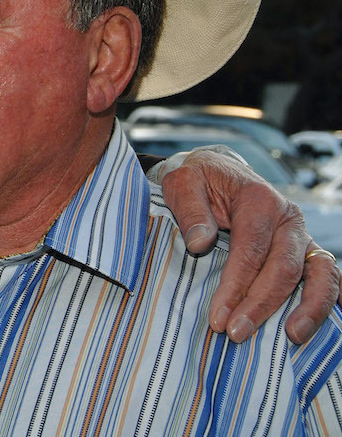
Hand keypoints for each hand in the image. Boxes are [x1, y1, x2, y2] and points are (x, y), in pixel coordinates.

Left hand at [157, 146, 340, 343]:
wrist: (218, 172)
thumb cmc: (198, 181)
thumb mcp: (182, 183)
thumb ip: (190, 210)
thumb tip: (199, 243)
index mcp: (259, 200)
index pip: (251, 251)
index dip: (236, 287)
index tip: (218, 317)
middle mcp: (288, 218)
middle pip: (284, 268)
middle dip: (261, 305)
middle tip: (236, 334)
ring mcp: (302, 235)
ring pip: (321, 274)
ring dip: (309, 308)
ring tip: (293, 337)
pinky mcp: (307, 250)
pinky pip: (329, 276)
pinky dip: (331, 298)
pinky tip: (325, 323)